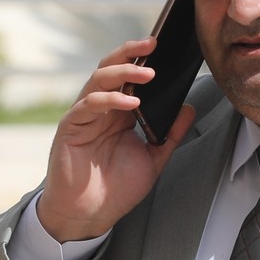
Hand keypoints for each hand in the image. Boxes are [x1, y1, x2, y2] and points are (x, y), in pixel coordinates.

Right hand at [38, 38, 196, 242]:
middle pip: (111, 69)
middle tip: (153, 44)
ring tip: (148, 73)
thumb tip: (189, 107)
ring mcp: (84, 116)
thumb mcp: (153, 158)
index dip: (143, 59)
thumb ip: (171, 134)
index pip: (129, 77)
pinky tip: (130, 102)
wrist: (89, 215)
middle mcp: (100, 109)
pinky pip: (89, 105)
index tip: (165, 47)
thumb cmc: (116, 189)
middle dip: (131, 53)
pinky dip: (109, 100)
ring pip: (99, 80)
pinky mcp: (71, 128)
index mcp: (119, 113)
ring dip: (124, 72)